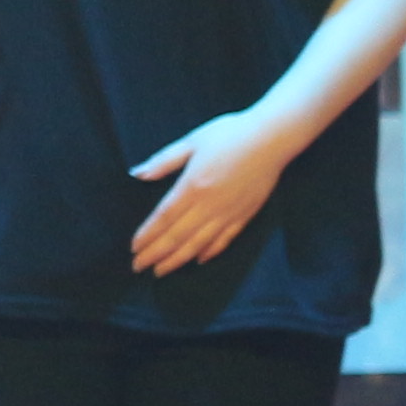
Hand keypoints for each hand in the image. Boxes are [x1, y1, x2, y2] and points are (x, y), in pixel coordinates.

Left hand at [131, 107, 299, 273]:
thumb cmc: (229, 134)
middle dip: (156, 254)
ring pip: (198, 244)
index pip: (164, 218)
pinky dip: (209, 252)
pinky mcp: (245, 216)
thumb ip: (164, 161)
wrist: (271, 138)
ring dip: (177, 259)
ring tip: (161, 271)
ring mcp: (228, 213)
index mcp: (192, 186)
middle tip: (138, 267)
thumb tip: (137, 174)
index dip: (147, 235)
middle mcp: (209, 205)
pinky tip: (198, 260)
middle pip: (177, 236)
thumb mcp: (191, 141)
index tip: (133, 249)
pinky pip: (224, 240)